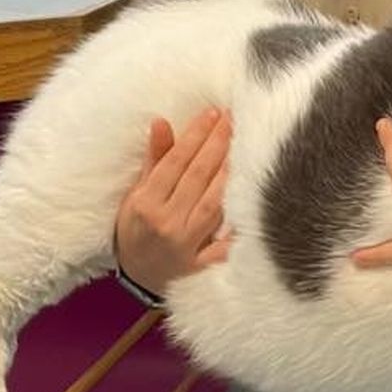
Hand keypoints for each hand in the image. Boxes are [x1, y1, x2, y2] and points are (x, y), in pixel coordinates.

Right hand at [115, 108, 232, 295]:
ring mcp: (185, 244)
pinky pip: (225, 244)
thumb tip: (162, 123)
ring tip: (245, 144)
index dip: (196, 135)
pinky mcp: (201, 264)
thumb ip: (154, 160)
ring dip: (231, 171)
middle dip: (218, 144)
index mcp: (146, 203)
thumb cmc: (138, 230)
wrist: (138, 278)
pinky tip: (254, 201)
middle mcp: (166, 222)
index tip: (213, 112)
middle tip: (234, 118)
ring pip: (215, 202)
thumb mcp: (136, 195)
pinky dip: (238, 227)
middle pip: (198, 177)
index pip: (175, 162)